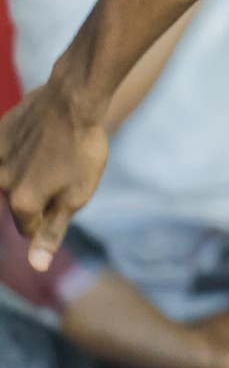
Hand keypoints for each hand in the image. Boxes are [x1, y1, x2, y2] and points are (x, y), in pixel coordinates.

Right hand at [0, 77, 108, 269]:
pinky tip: (39, 141)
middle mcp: (3, 182)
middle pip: (19, 202)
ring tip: (52, 155)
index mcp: (22, 202)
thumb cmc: (82, 150)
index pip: (30, 229)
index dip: (49, 220)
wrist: (74, 100)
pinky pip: (5, 153)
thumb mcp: (77, 196)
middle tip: (63, 172)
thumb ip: (52, 232)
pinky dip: (19, 152)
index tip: (66, 198)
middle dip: (37, 196)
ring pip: (10, 177)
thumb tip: (37, 266)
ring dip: (27, 173)